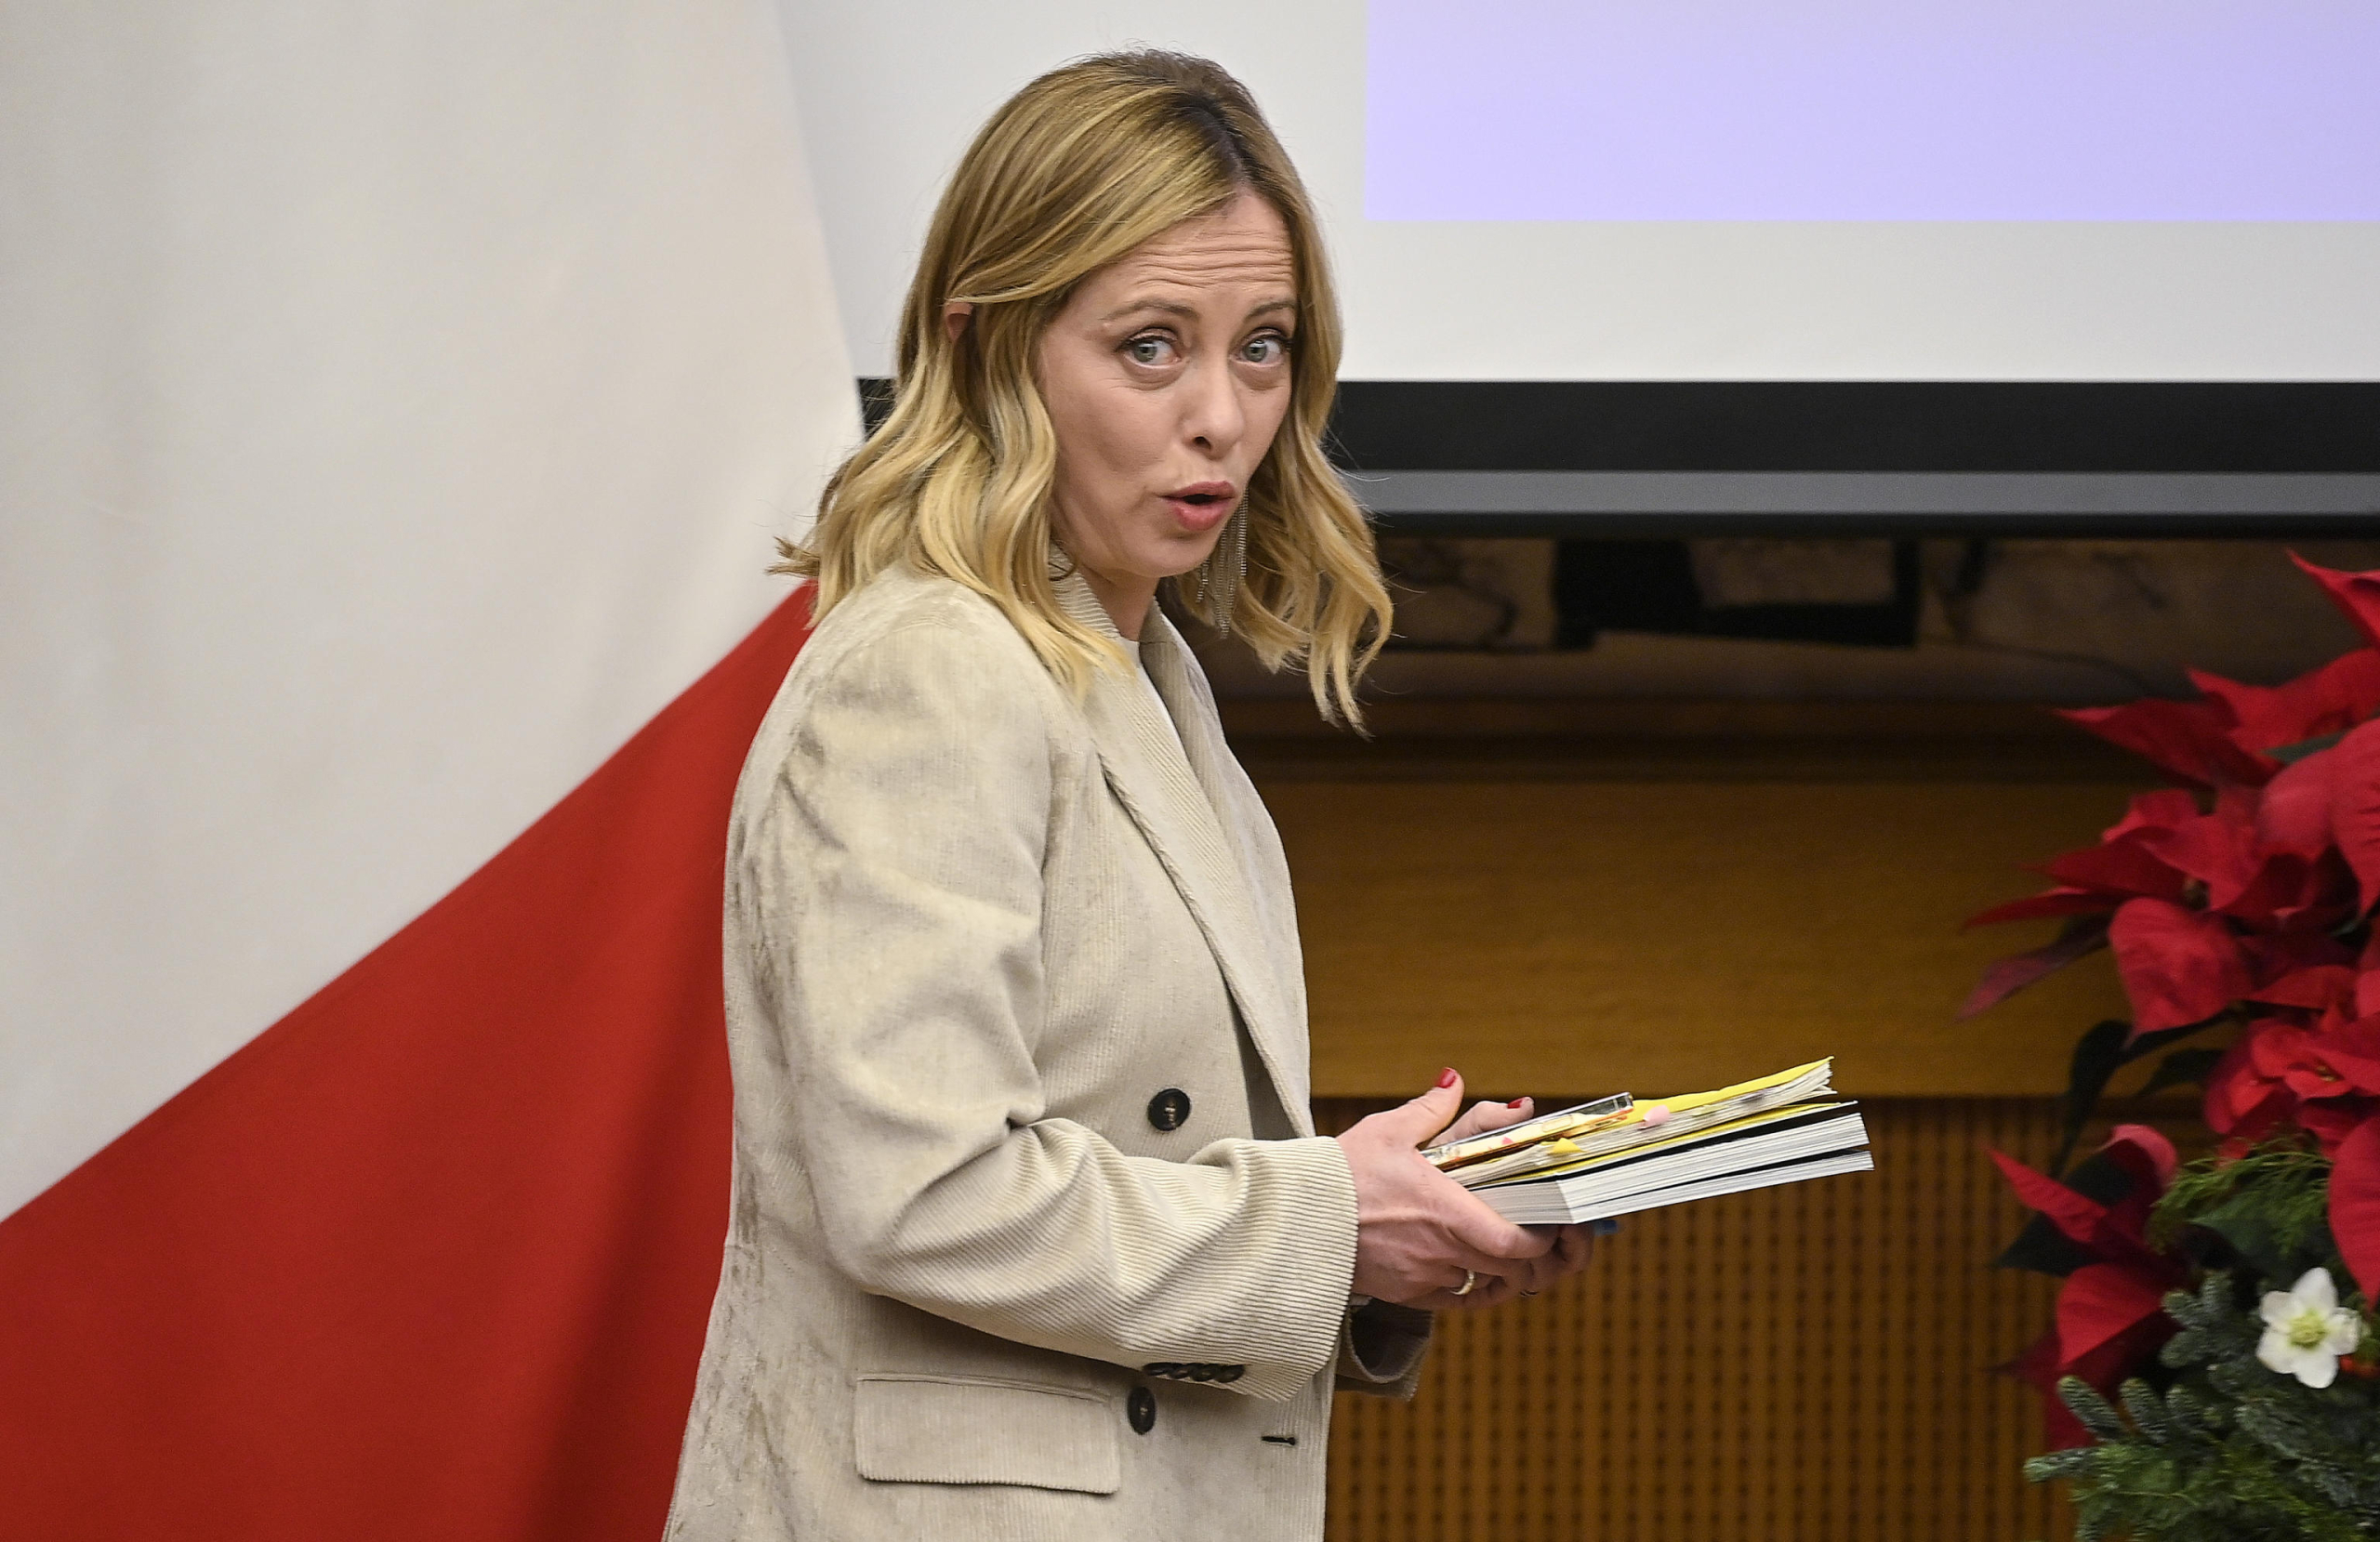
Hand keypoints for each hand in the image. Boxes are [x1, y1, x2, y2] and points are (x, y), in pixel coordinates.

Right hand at [1334, 1070, 1553, 1308]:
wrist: (1293, 1216)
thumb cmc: (1341, 1173)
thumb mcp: (1388, 1130)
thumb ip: (1432, 1109)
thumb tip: (1454, 1080)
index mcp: (1445, 1211)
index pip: (1516, 1244)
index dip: (1546, 1241)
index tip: (1556, 1224)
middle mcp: (1440, 1252)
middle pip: (1513, 1273)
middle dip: (1539, 1260)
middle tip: (1549, 1239)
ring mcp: (1423, 1278)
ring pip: (1487, 1290)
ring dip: (1509, 1275)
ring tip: (1516, 1253)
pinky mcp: (1404, 1294)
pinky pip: (1456, 1302)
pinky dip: (1476, 1290)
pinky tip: (1479, 1271)